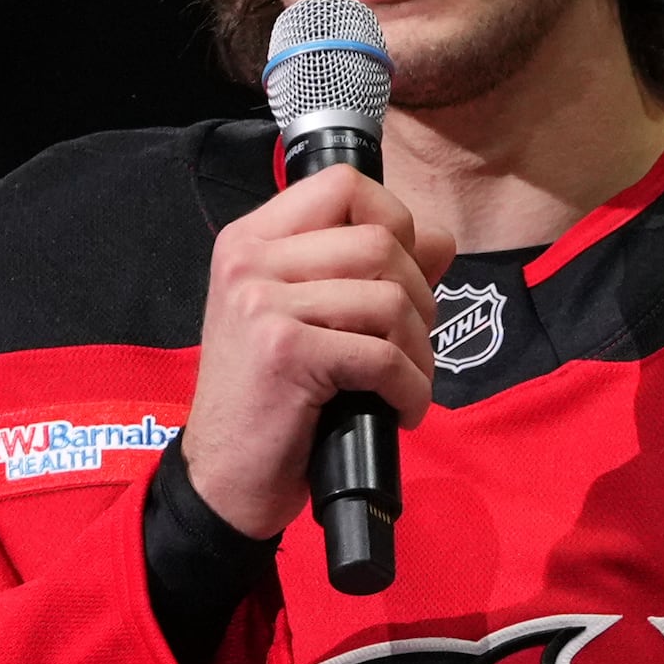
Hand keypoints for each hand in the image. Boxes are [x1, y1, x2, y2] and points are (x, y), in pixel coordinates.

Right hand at [183, 159, 439, 540]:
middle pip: (380, 241)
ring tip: (407, 383)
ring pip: (390, 299)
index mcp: (250, 240)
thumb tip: (440, 239)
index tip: (403, 275)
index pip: (344, 184)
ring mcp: (262, 304)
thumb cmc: (268, 402)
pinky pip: (383, 356)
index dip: (395, 221)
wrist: (223, 479)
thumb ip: (365, 271)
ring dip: (420, 350)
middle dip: (421, 297)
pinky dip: (410, 389)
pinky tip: (400, 411)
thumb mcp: (307, 320)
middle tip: (411, 346)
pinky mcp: (285, 352)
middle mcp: (250, 261)